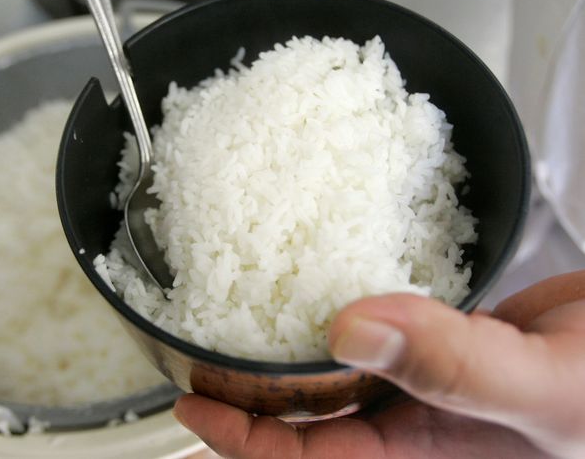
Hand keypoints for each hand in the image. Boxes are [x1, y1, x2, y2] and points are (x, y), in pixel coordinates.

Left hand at [173, 270, 584, 458]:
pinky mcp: (438, 347)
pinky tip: (319, 293)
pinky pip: (376, 337)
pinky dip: (343, 318)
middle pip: (309, 424)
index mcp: (427, 457)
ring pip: (336, 378)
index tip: (193, 407)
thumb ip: (456, 366)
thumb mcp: (543, 392)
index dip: (245, 442)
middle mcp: (417, 427)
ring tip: (237, 321)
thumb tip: (350, 328)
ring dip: (288, 357)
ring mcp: (426, 387)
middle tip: (200, 355)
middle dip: (249, 401)